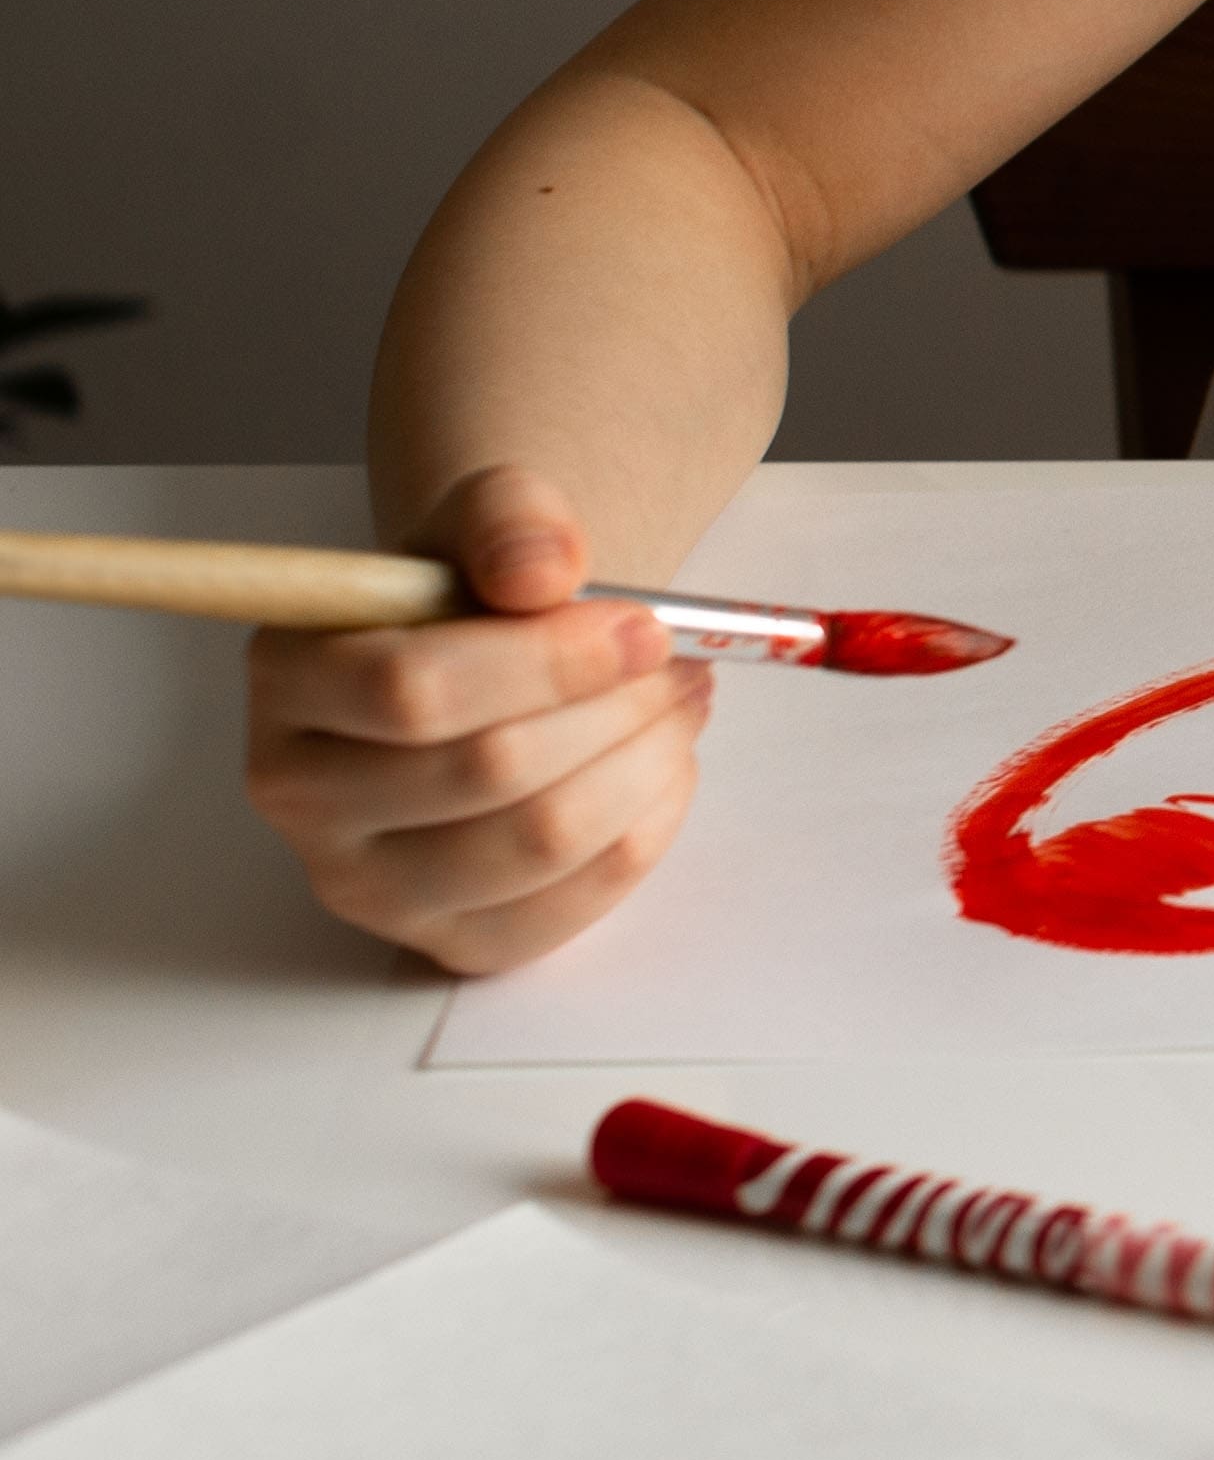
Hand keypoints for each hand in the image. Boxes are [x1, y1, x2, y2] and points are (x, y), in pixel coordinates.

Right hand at [241, 467, 711, 971]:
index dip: (551, 661)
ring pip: (541, 841)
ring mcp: (366, 883)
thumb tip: (542, 572)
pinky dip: (649, 827)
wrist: (490, 665)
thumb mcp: (484, 520)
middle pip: (488, 770)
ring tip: (680, 704)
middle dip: (616, 710)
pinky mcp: (448, 940)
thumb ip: (510, 519)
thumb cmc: (475, 595)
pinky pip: (576, 901)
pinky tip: (660, 767)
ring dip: (646, 763)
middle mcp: (300, 794)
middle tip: (680, 664)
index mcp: (286, 679)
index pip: (412, 690)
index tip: (643, 628)